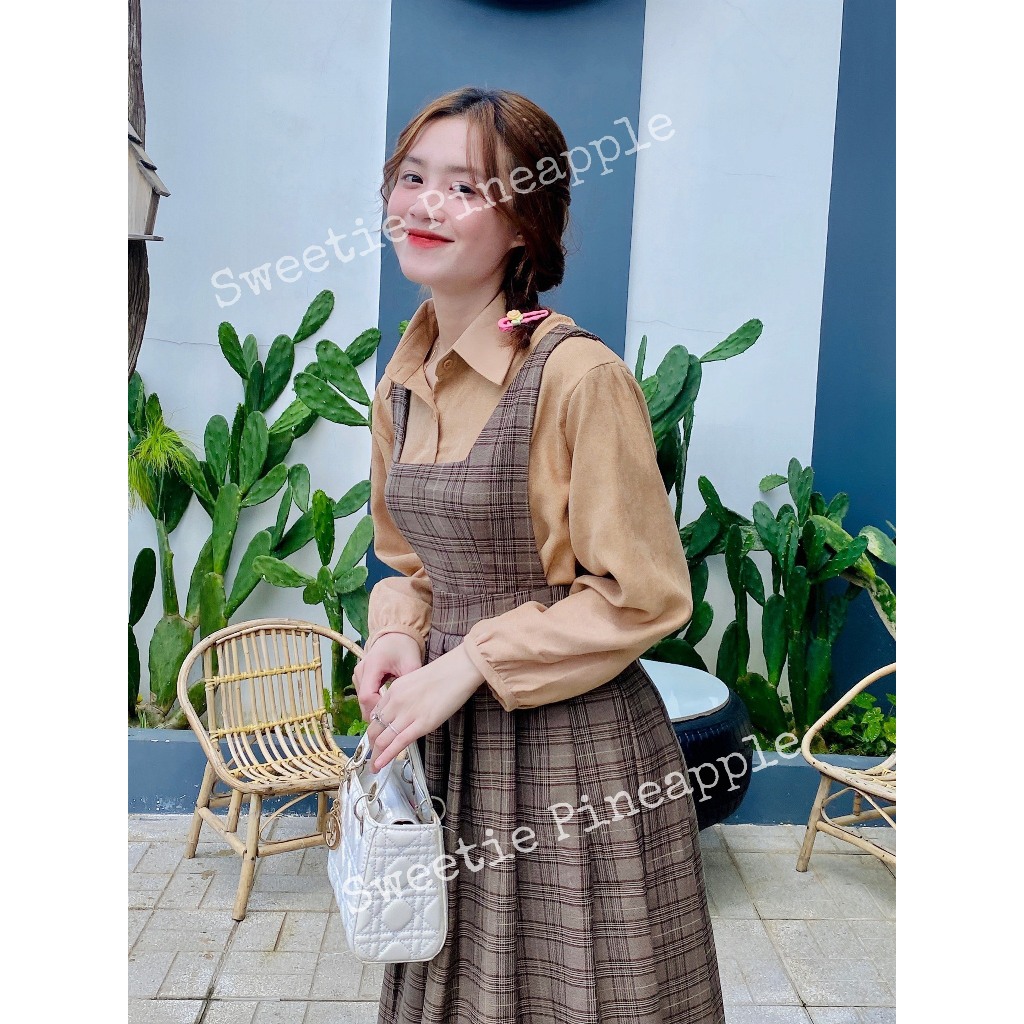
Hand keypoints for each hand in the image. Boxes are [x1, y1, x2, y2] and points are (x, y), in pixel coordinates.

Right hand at [353, 632, 422, 721]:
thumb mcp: (411, 664)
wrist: (396, 635)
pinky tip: (386, 708)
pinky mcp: (361, 676)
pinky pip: (364, 694)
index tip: (392, 715)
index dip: (377, 709)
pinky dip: (373, 703)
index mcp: (372, 665)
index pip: (367, 696)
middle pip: (362, 701)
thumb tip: (410, 706)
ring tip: (390, 717)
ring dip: (374, 709)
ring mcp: (358, 674)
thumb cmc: (404, 647)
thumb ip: (409, 684)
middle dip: (376, 713)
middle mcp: (361, 670)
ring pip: (361, 700)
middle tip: (392, 723)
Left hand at [364, 644, 484, 772]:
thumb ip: (405, 697)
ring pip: (383, 738)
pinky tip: (380, 764)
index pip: (376, 715)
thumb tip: (403, 712)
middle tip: (372, 756)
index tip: (374, 739)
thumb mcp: (415, 682)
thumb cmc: (444, 674)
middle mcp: (396, 702)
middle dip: (371, 745)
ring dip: (376, 755)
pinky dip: (386, 756)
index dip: (373, 729)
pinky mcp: (422, 724)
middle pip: (375, 728)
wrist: (459, 669)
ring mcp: (408, 713)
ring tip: (374, 766)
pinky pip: (398, 743)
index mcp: (394, 690)